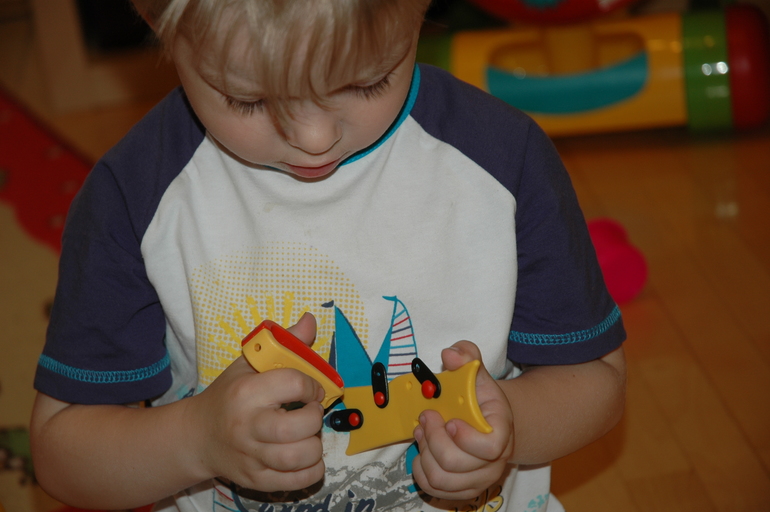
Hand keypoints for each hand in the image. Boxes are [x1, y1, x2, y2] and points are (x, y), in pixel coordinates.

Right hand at [189, 313, 326, 491]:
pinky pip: (295, 481)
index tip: (310, 389)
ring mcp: (251, 456)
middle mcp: (247, 426)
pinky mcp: (255, 480)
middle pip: (298, 427)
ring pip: (299, 457)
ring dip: (315, 446)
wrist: (196, 436)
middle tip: (310, 413)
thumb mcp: (249, 363)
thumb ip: (284, 342)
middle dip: (315, 418)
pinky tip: (307, 456)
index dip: (312, 385)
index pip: (294, 384)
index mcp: (247, 392)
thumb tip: (311, 320)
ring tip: (307, 435)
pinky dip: (311, 470)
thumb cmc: (229, 395)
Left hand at [411, 341, 513, 499]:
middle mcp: (494, 461)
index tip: (449, 421)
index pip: (489, 448)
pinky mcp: (463, 488)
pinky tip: (423, 452)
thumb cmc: (480, 398)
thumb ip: (466, 357)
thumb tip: (450, 355)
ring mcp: (479, 478)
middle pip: (456, 464)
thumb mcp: (476, 373)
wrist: (488, 422)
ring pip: (442, 479)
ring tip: (422, 433)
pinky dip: (421, 471)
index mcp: (501, 431)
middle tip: (426, 418)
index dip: (465, 438)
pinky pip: (435, 489)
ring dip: (424, 454)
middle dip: (432, 439)